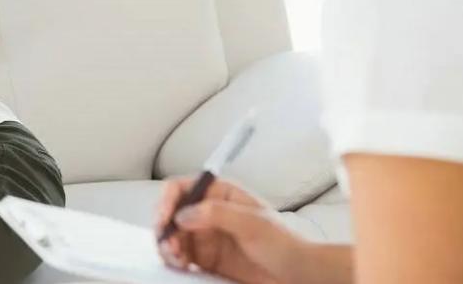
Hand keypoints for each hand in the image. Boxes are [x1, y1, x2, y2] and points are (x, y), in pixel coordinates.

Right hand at [155, 176, 307, 283]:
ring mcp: (206, 237)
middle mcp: (209, 213)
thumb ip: (217, 213)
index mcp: (220, 194)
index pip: (183, 188)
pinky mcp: (206, 260)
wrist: (297, 275)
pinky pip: (180, 257)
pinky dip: (174, 261)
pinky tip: (182, 266)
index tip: (164, 218)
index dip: (168, 200)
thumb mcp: (253, 224)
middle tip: (168, 244)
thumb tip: (184, 213)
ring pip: (172, 237)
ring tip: (176, 258)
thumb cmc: (284, 244)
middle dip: (164, 227)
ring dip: (167, 246)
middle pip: (172, 213)